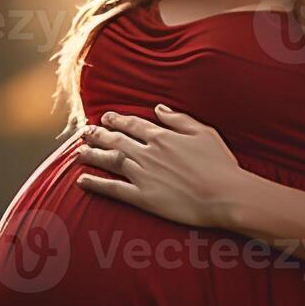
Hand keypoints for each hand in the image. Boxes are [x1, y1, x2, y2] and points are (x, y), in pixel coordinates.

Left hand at [75, 105, 251, 228]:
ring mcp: (143, 175)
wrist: (226, 195)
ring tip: (78, 152)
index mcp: (163, 136)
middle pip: (116, 140)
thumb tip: (158, 108)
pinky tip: (81, 180)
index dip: (117, 120)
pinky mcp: (143, 197)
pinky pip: (113, 189)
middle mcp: (148, 153)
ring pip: (110, 161)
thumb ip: (179, 119)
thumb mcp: (204, 132)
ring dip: (92, 155)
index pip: (132, 124)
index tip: (105, 117)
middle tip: (84, 133)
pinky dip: (96, 184)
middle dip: (98, 135)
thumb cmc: (220, 164)